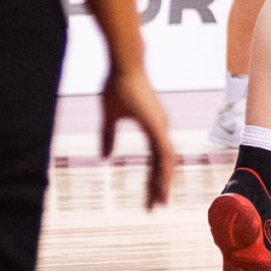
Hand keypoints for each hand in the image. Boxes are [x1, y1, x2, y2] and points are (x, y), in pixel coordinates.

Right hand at [100, 64, 176, 208]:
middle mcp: (161, 127)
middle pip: (164, 163)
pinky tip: (160, 185)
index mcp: (153, 125)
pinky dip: (163, 170)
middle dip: (160, 186)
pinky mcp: (157, 124)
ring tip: (159, 203)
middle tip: (157, 207)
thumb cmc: (117, 84)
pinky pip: (163, 153)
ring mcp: (161, 125)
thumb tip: (104, 156)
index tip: (150, 196)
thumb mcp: (109, 115)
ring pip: (167, 161)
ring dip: (163, 182)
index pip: (156, 158)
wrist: (123, 64)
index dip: (153, 177)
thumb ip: (107, 135)